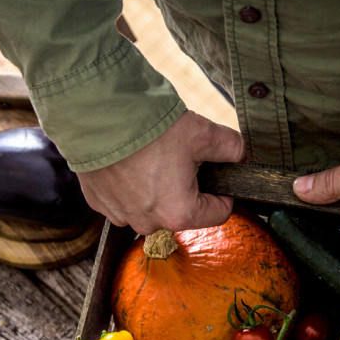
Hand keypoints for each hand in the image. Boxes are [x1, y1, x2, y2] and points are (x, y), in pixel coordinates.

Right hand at [77, 110, 245, 235]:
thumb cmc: (149, 128)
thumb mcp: (203, 132)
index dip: (224, 192)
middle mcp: (149, 224)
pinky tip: (128, 159)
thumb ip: (232, 147)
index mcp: (179, 214)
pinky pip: (123, 198)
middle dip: (186, 186)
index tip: (218, 173)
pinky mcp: (99, 203)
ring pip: (151, 205)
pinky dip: (128, 184)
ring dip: (155, 186)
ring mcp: (120, 215)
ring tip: (151, 155)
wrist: (97, 115)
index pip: (218, 213)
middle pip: (182, 210)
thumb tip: (243, 154)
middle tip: (179, 155)